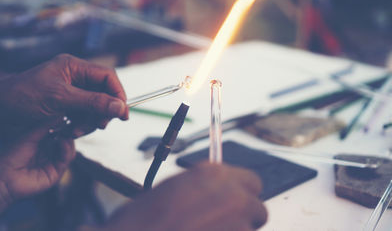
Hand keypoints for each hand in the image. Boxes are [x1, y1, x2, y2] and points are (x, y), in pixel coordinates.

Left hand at [0, 54, 127, 138]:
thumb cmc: (22, 97)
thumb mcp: (60, 99)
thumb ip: (93, 102)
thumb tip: (120, 107)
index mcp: (74, 67)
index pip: (107, 77)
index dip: (118, 94)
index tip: (123, 113)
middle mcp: (75, 78)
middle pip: (103, 94)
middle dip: (102, 111)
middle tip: (99, 125)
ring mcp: (70, 93)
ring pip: (94, 108)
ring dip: (89, 122)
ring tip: (76, 131)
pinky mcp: (65, 107)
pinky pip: (83, 116)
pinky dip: (80, 126)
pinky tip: (69, 131)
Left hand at [0, 123, 75, 220]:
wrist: (3, 177)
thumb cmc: (11, 155)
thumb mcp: (30, 135)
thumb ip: (46, 125)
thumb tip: (62, 114)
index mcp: (41, 142)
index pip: (58, 132)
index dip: (65, 125)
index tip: (69, 117)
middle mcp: (48, 152)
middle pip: (67, 140)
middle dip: (70, 132)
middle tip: (72, 125)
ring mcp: (53, 162)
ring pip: (69, 149)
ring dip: (69, 140)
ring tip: (64, 135)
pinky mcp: (56, 173)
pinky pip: (67, 159)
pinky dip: (67, 149)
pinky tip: (61, 142)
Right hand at [99, 163, 266, 230]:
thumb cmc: (142, 221)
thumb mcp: (173, 190)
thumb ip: (203, 187)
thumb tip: (217, 193)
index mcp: (213, 174)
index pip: (251, 181)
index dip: (241, 194)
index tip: (234, 201)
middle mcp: (231, 194)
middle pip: (257, 208)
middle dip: (244, 217)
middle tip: (224, 224)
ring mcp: (237, 223)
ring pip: (250, 230)